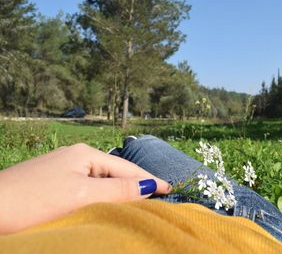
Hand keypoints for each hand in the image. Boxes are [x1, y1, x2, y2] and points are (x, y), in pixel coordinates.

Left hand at [0, 143, 171, 233]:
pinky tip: (106, 204)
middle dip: (135, 185)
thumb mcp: (82, 194)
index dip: (149, 180)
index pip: (126, 168)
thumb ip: (117, 191)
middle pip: (114, 173)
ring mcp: (63, 169)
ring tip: (138, 203)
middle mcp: (75, 157)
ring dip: (119, 192)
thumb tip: (148, 187)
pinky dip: (102, 196)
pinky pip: (88, 188)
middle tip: (158, 198)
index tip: (170, 189)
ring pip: (101, 181)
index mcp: (85, 154)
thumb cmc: (35, 199)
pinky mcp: (53, 184)